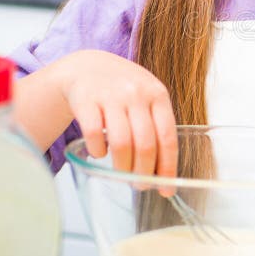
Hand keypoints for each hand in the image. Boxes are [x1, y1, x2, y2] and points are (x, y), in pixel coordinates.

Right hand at [52, 49, 177, 177]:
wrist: (87, 67)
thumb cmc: (123, 90)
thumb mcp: (146, 99)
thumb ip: (156, 127)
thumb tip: (165, 173)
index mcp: (157, 94)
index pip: (167, 137)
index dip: (168, 167)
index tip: (166, 189)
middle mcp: (136, 93)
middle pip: (145, 144)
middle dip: (144, 172)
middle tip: (140, 185)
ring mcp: (110, 95)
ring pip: (121, 144)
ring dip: (122, 167)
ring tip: (122, 174)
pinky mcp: (86, 100)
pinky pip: (94, 135)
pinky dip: (98, 152)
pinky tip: (100, 154)